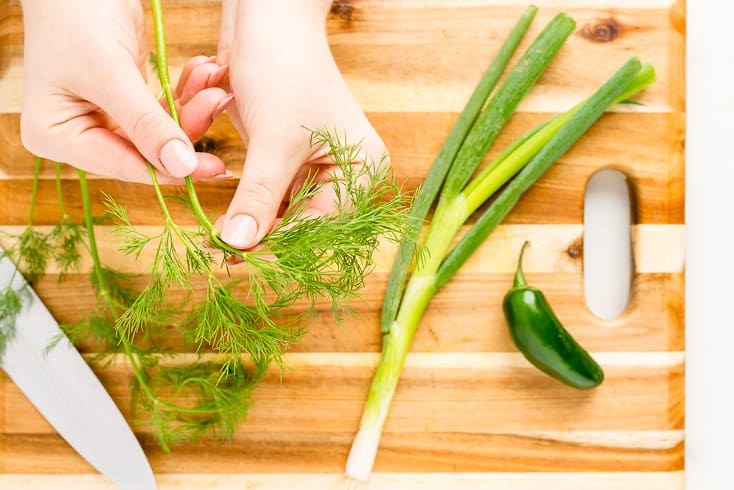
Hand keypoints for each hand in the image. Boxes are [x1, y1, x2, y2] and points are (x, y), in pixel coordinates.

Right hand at [20, 0, 232, 183]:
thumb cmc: (75, 16)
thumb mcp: (110, 73)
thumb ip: (146, 124)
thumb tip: (181, 168)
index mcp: (56, 137)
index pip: (123, 164)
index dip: (170, 168)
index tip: (213, 167)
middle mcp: (77, 135)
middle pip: (147, 150)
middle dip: (187, 127)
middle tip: (220, 101)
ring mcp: (102, 119)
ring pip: (162, 131)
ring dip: (193, 106)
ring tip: (216, 83)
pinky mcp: (125, 104)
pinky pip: (163, 110)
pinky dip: (186, 93)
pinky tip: (204, 73)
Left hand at [216, 0, 387, 248]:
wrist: (266, 15)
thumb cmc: (284, 66)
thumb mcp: (273, 138)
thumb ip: (258, 195)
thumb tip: (238, 246)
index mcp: (361, 171)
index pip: (321, 226)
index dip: (280, 246)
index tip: (237, 262)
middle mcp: (344, 174)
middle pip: (301, 224)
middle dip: (261, 231)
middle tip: (219, 251)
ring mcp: (315, 167)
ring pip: (278, 211)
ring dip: (247, 212)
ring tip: (215, 230)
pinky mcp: (287, 158)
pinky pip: (264, 192)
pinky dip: (241, 194)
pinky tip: (222, 202)